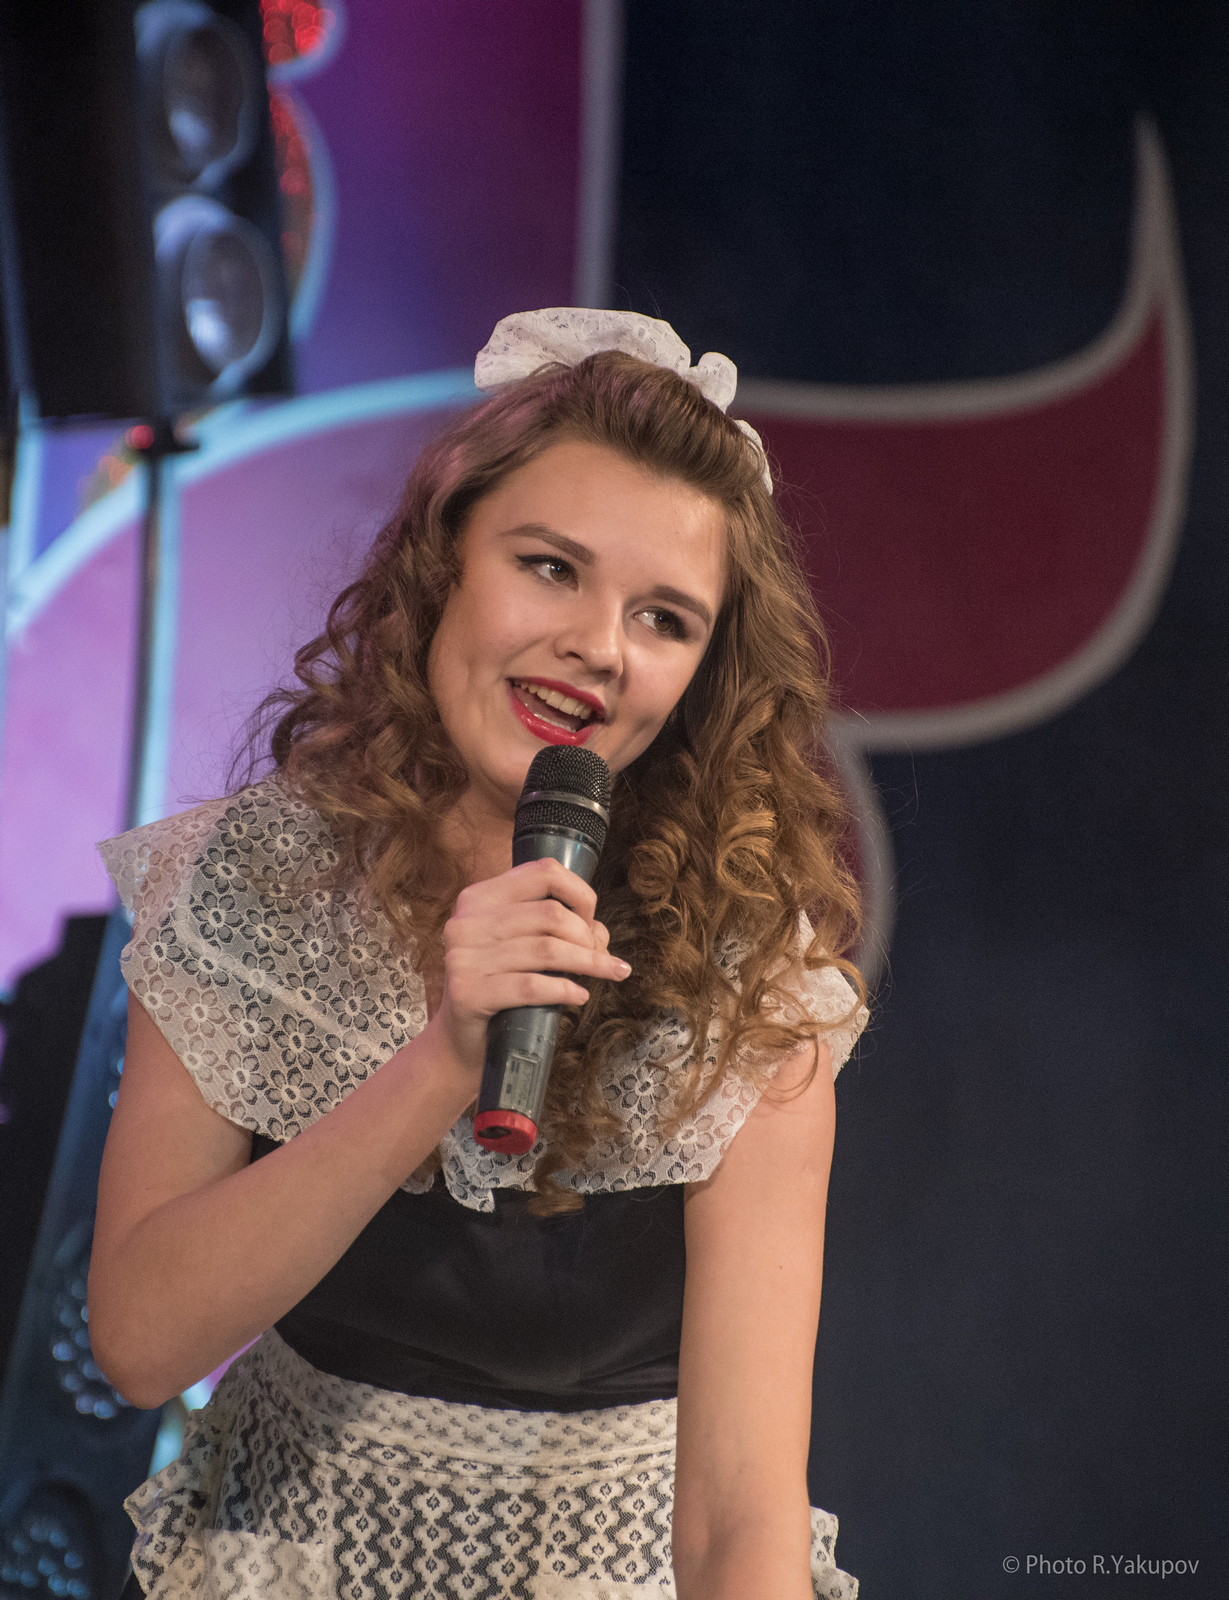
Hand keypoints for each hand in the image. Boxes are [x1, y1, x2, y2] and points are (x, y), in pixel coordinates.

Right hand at [431, 857, 630, 1078]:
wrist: (460, 1040)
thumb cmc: (499, 987)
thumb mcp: (523, 947)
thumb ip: (558, 929)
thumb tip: (599, 932)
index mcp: (480, 898)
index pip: (543, 872)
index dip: (580, 894)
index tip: (592, 922)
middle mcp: (467, 922)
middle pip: (551, 914)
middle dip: (587, 937)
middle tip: (601, 958)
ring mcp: (463, 957)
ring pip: (547, 949)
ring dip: (588, 963)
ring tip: (609, 973)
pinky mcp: (467, 993)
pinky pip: (531, 986)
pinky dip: (564, 990)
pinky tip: (579, 995)